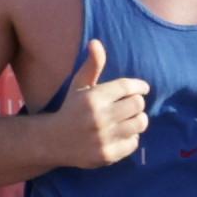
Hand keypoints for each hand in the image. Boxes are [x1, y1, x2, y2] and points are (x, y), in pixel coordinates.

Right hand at [54, 40, 150, 168]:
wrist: (53, 141)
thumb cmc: (71, 109)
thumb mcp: (79, 86)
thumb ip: (92, 65)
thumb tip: (96, 42)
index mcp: (93, 97)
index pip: (128, 86)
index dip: (139, 86)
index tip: (142, 88)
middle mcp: (99, 117)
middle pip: (138, 104)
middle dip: (137, 103)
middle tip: (130, 105)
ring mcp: (104, 137)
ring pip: (140, 123)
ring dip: (137, 119)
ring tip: (128, 119)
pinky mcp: (108, 154)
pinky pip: (134, 143)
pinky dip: (130, 138)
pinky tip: (119, 135)